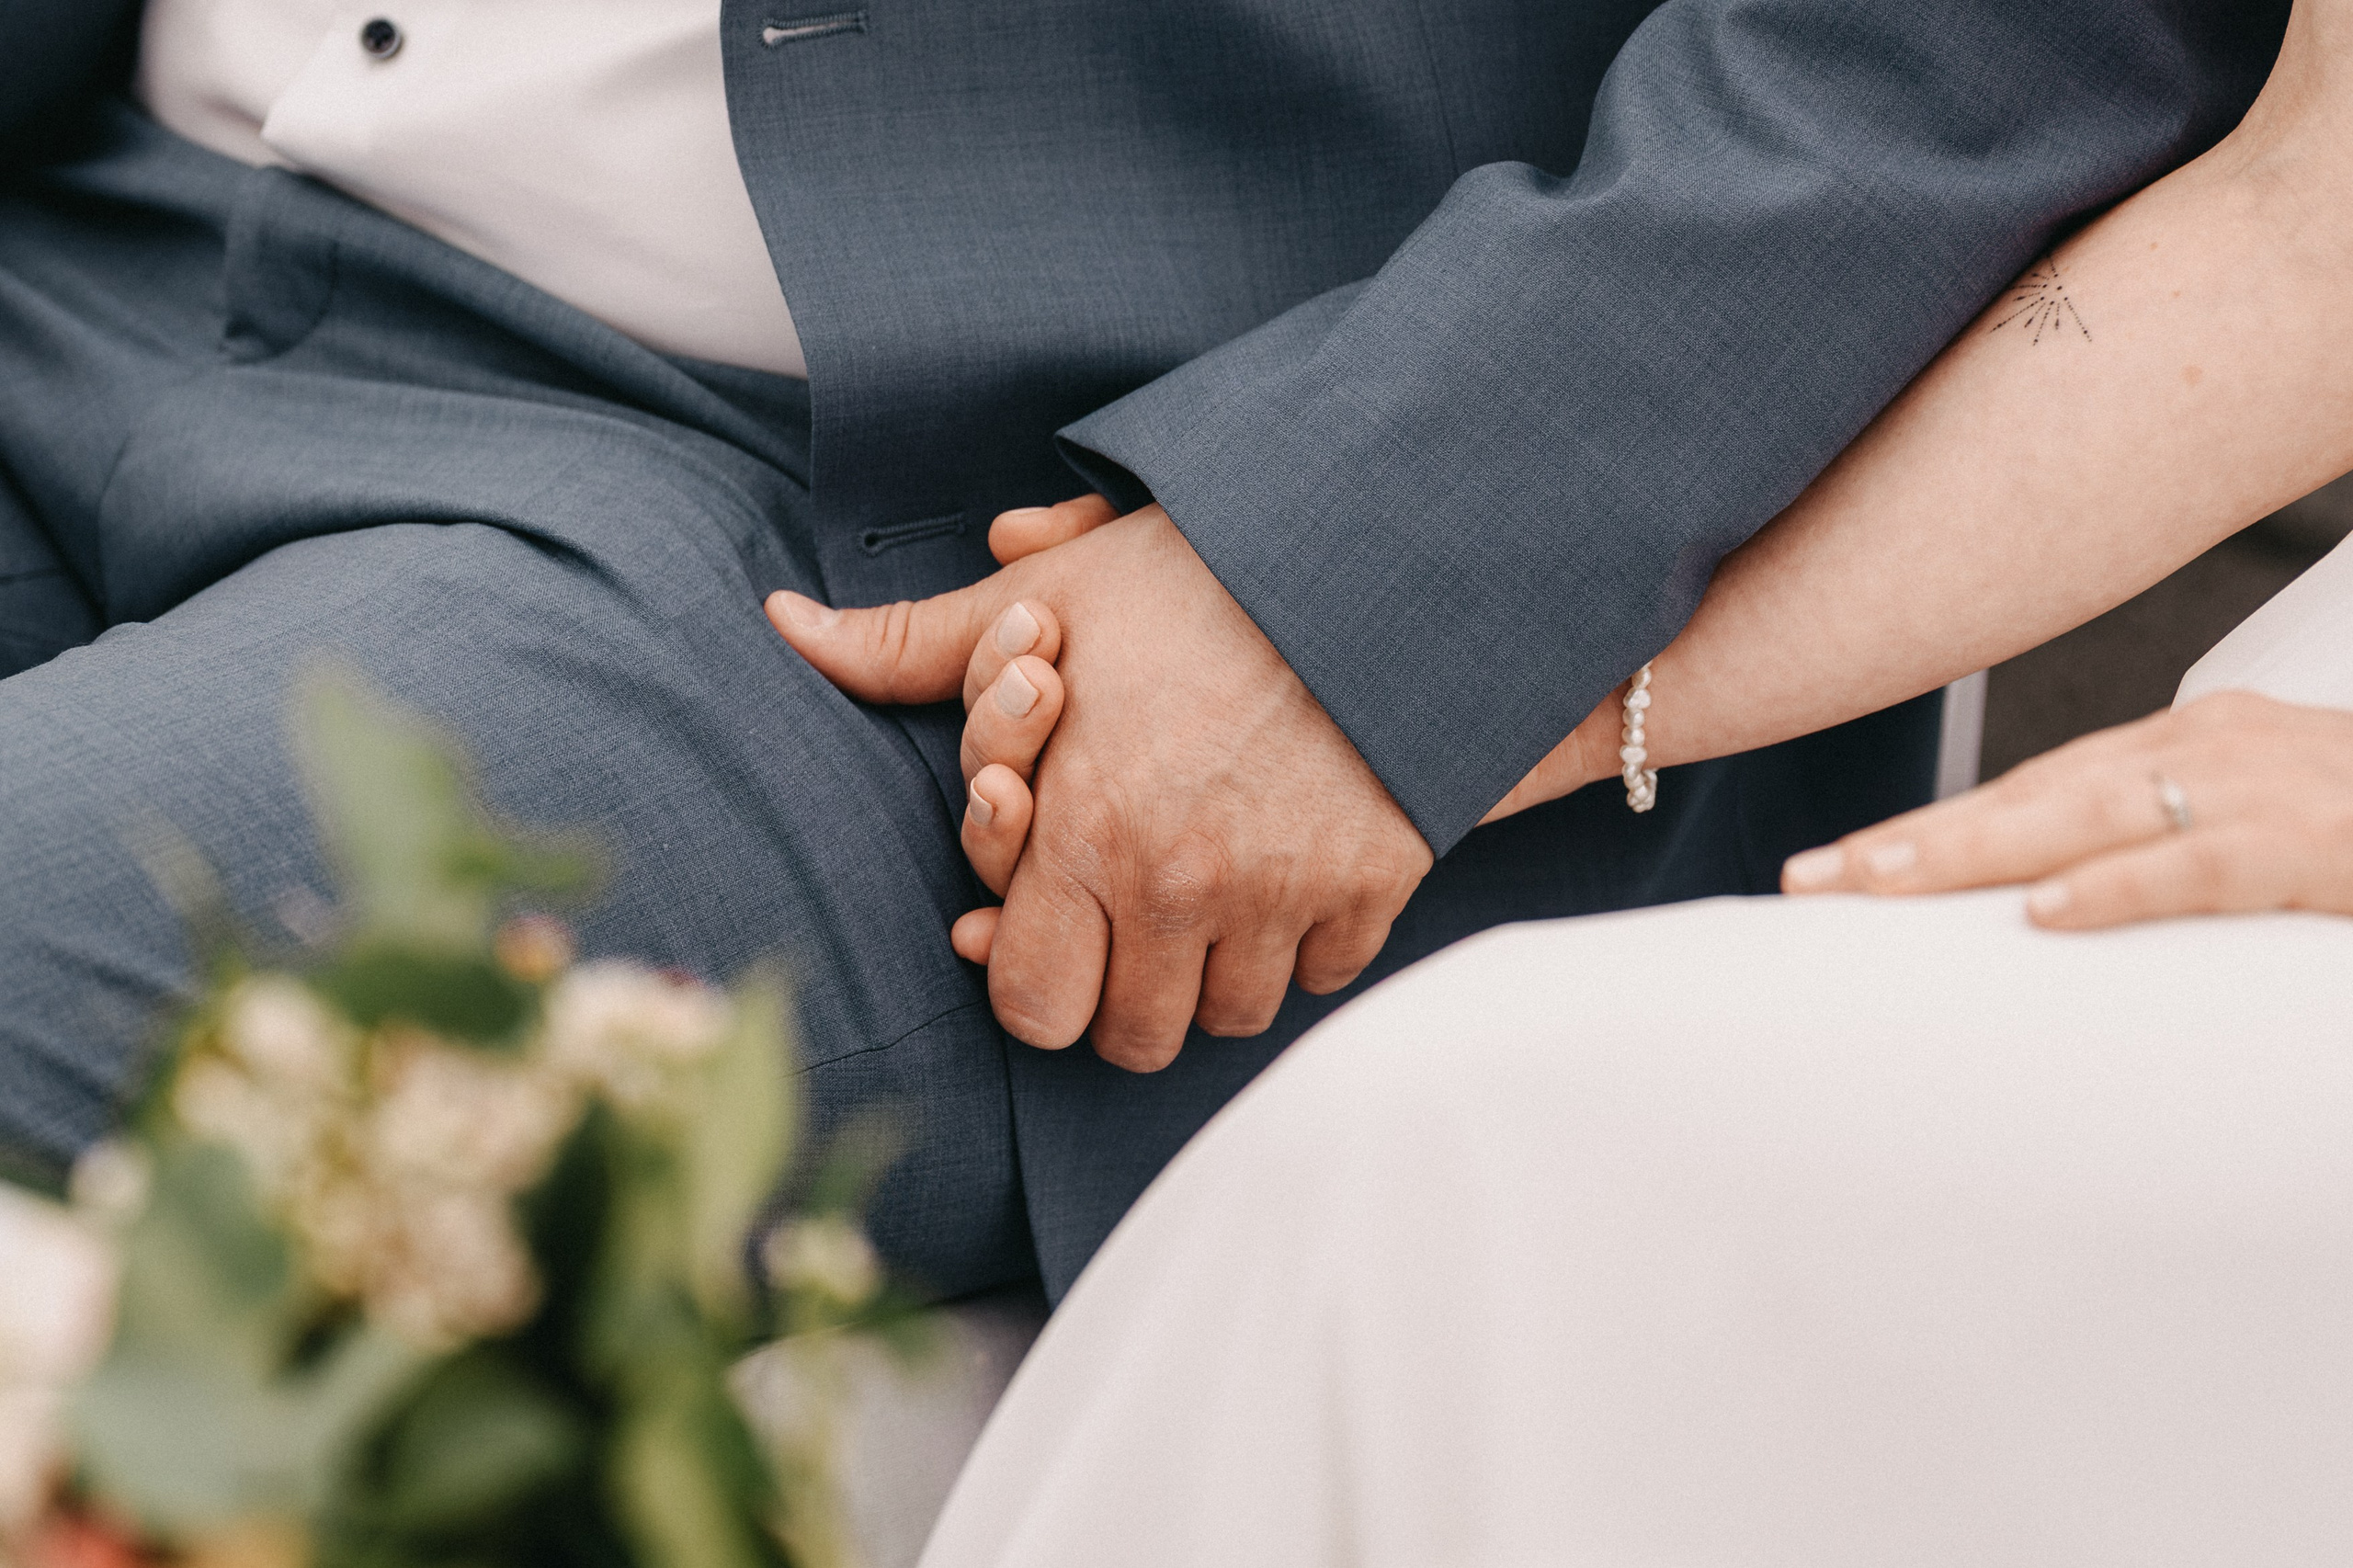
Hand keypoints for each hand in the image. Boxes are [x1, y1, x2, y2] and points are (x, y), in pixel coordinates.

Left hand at [763, 499, 1432, 1070]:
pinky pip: (1325, 972)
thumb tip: (786, 622)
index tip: (1051, 938)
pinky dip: (1304, 945)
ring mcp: (1282, 892)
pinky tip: (1287, 879)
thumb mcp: (1045, 601)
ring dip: (1211, 976)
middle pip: (1135, 1036)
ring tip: (1207, 900)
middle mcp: (1179, 883)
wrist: (1369, 549)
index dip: (1034, 983)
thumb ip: (914, 647)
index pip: (1036, 1008)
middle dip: (1121, 996)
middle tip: (1129, 928)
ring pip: (1230, 1017)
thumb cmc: (1193, 573)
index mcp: (1085, 832)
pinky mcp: (1371, 882)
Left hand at [1779, 690, 2352, 926]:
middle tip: (1812, 883)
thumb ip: (2173, 850)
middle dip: (1919, 840)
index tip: (1841, 869)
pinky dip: (2124, 886)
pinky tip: (2047, 914)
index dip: (1936, 826)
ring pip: (2093, 814)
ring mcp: (2274, 786)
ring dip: (1976, 851)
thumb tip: (2061, 908)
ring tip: (1875, 886)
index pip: (2038, 786)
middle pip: (2037, 793)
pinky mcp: (2324, 843)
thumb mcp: (2265, 829)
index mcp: (2199, 744)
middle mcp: (2220, 746)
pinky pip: (2208, 864)